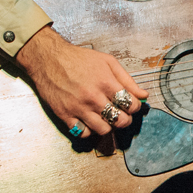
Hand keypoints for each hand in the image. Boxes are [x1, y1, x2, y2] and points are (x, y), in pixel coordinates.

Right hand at [16, 26, 145, 138]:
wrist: (49, 59)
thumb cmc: (78, 59)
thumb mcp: (108, 62)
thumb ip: (127, 79)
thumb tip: (144, 95)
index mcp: (106, 82)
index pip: (131, 105)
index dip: (135, 107)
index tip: (131, 105)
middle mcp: (93, 97)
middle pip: (120, 120)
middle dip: (125, 119)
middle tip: (121, 114)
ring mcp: (78, 108)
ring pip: (103, 130)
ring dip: (108, 126)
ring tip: (105, 117)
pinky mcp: (65, 115)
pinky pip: (83, 133)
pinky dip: (89, 130)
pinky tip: (90, 121)